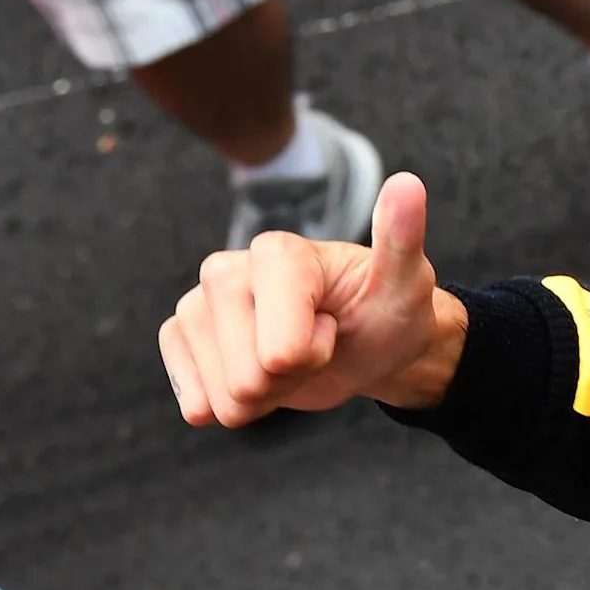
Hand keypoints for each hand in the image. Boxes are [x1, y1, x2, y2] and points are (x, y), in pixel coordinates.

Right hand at [160, 171, 464, 424]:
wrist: (366, 342)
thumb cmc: (386, 311)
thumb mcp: (406, 284)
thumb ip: (402, 239)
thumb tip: (407, 184)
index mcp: (275, 253)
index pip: (282, 352)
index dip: (314, 354)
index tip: (334, 326)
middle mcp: (224, 270)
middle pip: (248, 377)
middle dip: (290, 378)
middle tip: (317, 347)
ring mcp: (196, 303)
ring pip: (223, 397)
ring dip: (266, 395)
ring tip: (291, 360)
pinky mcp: (181, 336)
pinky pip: (195, 401)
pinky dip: (234, 405)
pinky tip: (258, 375)